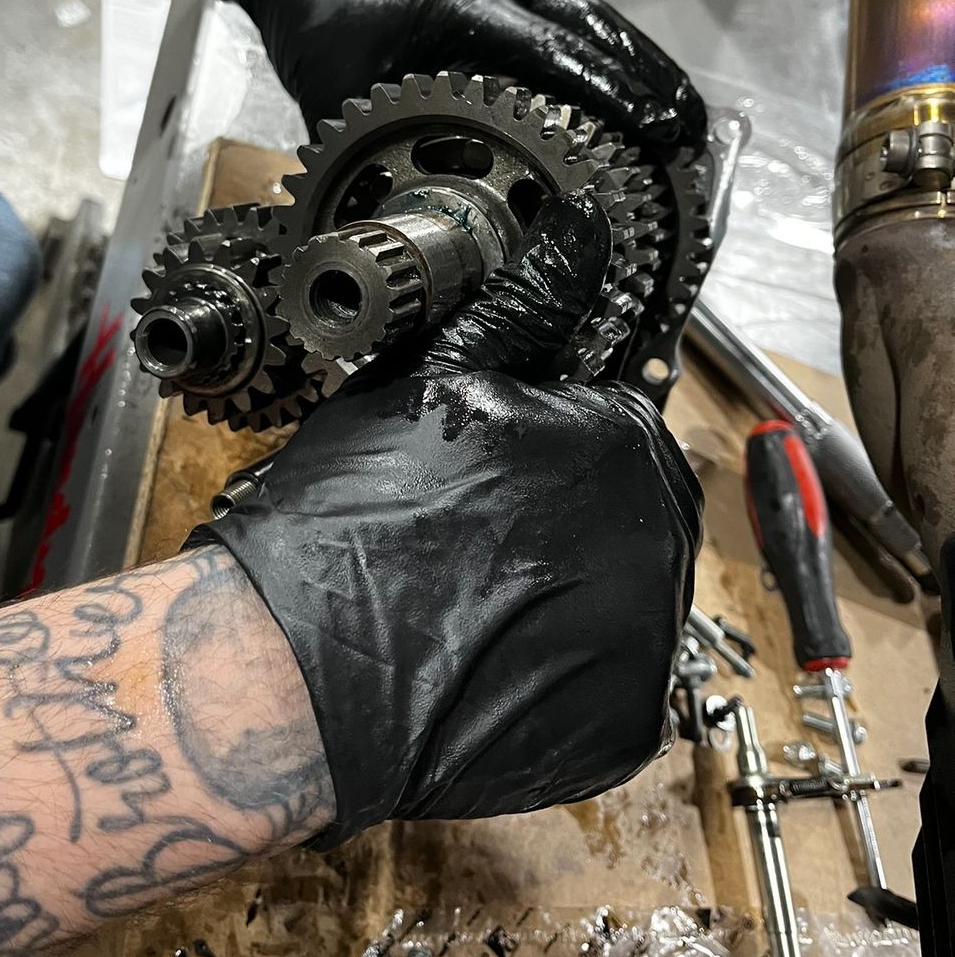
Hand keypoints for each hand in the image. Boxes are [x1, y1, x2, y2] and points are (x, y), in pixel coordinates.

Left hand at [169, 0, 705, 156]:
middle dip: (651, 83)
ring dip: (643, 67)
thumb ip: (373, 148)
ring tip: (684, 118)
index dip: (612, 94)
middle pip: (597, 30)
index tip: (657, 130)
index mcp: (460, 5)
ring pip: (594, 21)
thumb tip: (400, 221)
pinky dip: (610, 55)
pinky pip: (571, 20)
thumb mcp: (331, 91)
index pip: (554, 50)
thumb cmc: (310, 10)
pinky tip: (634, 92)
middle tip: (693, 136)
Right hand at [202, 193, 701, 845]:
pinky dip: (561, 678)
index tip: (487, 481)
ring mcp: (649, 642)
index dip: (542, 451)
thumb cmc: (348, 523)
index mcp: (620, 439)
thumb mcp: (430, 381)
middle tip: (470, 545)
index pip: (611, 427)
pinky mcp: (627, 728)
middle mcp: (659, 536)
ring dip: (565, 596)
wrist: (296, 673)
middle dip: (561, 521)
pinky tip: (488, 660)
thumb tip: (579, 228)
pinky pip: (611, 686)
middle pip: (626, 512)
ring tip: (471, 602)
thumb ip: (522, 304)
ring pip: (621, 596)